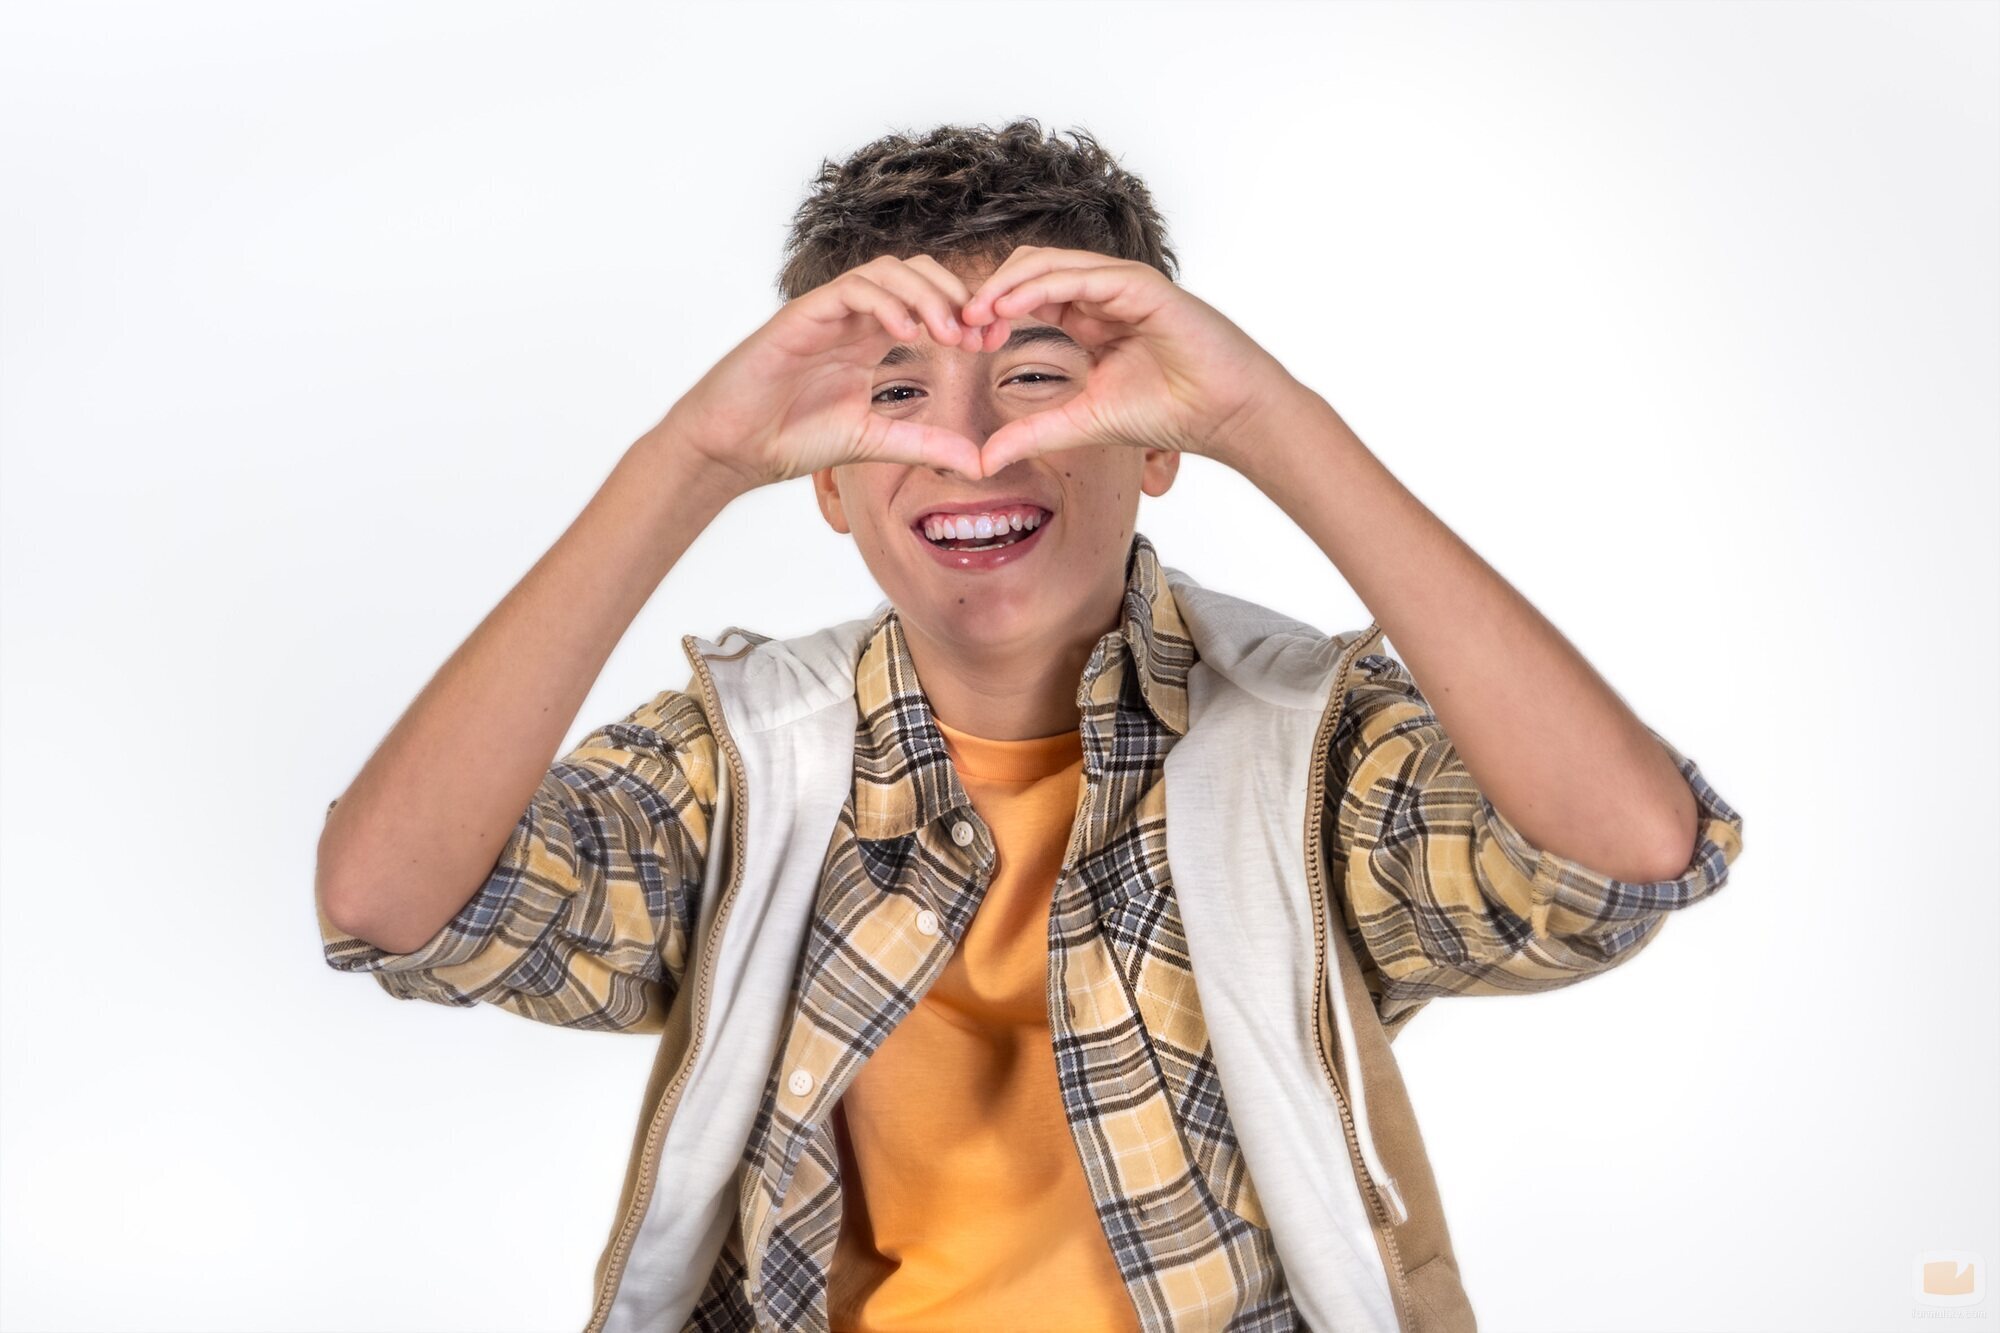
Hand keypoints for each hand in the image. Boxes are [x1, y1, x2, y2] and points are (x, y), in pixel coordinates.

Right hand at [660, 255, 992, 495]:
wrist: (732, 447)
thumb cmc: (790, 437)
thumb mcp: (873, 442)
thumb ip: (923, 444)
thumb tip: (977, 462)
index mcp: (871, 337)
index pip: (929, 302)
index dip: (966, 315)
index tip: (993, 345)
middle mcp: (853, 316)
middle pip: (917, 273)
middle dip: (956, 296)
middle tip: (981, 333)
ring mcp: (828, 311)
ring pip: (888, 271)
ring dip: (927, 295)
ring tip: (951, 333)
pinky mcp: (803, 314)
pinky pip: (852, 289)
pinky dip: (885, 302)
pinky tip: (907, 333)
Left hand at [958, 246, 1301, 475]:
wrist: (1224, 413)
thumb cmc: (1168, 411)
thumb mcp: (1082, 422)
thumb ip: (1033, 433)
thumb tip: (981, 461)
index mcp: (1086, 317)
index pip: (1024, 296)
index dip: (990, 313)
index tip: (961, 344)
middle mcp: (1100, 293)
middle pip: (1028, 270)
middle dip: (989, 294)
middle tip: (958, 328)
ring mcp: (1120, 284)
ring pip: (1049, 264)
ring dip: (1006, 286)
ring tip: (975, 315)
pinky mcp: (1140, 285)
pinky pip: (1081, 275)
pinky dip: (1041, 286)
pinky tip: (1011, 308)